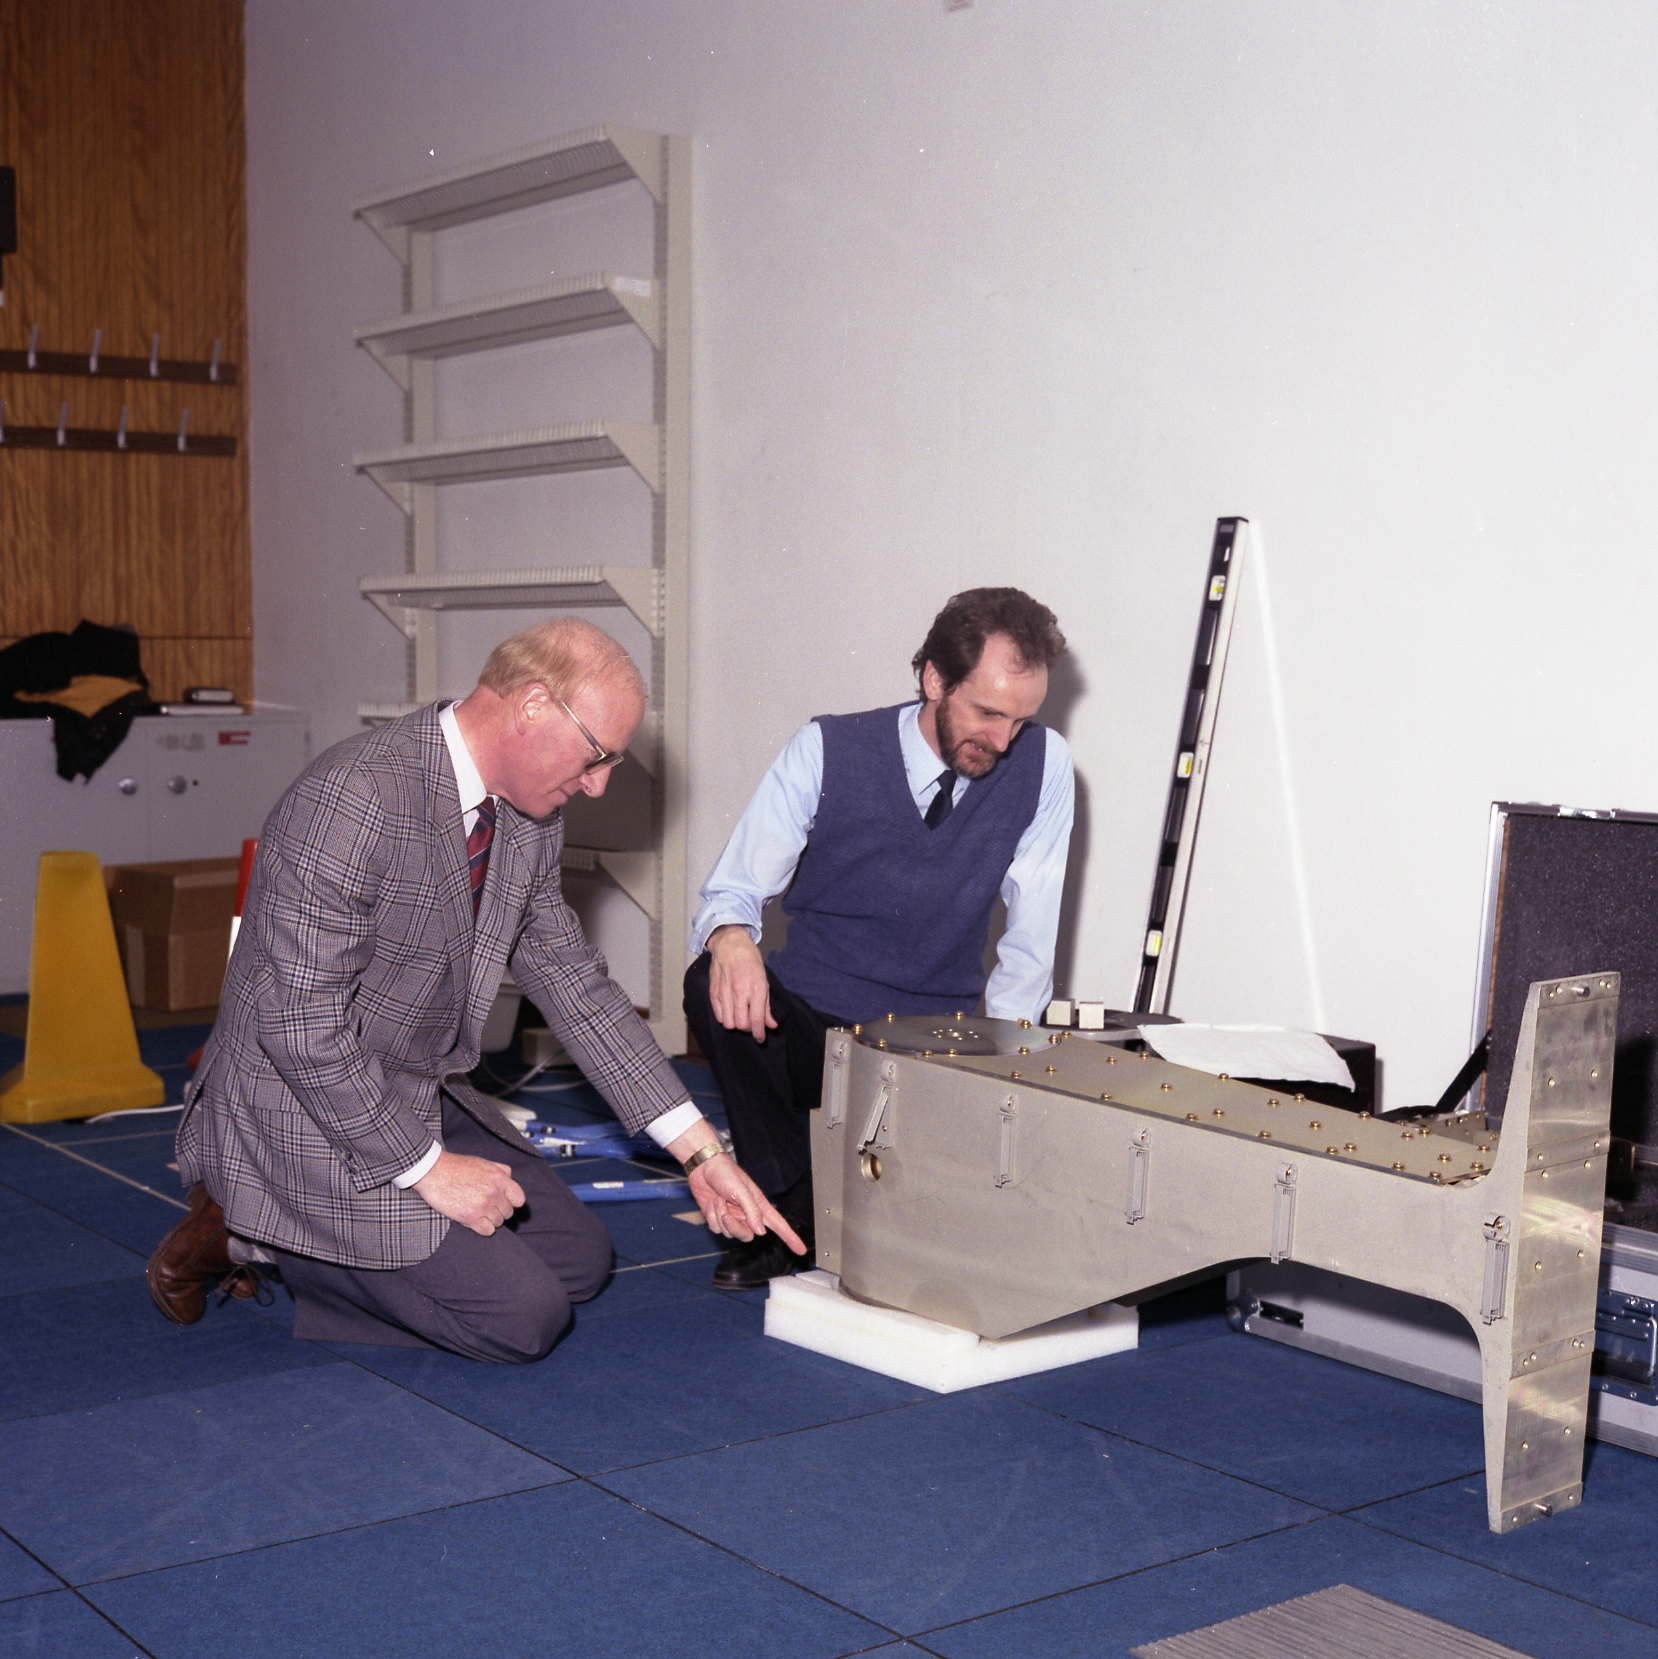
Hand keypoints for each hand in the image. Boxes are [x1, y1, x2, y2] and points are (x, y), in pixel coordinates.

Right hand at [413, 1150, 524, 1235]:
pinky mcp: (470, 1217)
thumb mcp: (484, 1162)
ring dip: (489, 1220)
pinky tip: (473, 1220)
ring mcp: (483, 1205)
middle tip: (485, 1208)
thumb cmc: (457, 1167)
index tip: (502, 1203)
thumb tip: (510, 1178)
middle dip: (498, 1211)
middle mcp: (494, 1192)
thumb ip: (500, 1170)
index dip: (511, 1202)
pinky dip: (482, 1228)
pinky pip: (487, 1231)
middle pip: (508, 1212)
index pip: (519, 1199)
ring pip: (498, 1222)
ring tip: (477, 1212)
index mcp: (500, 1178)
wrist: (434, 1171)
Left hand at [666, 1120, 806, 1250]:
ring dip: (721, 1217)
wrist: (704, 1166)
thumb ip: (752, 1211)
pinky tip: (712, 1202)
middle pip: (748, 1235)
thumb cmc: (726, 1172)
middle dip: (735, 1226)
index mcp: (759, 1205)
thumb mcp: (742, 1190)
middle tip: (727, 1213)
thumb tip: (761, 1232)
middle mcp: (747, 1214)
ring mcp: (733, 1216)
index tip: (801, 1250)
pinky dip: (712, 1216)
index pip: (779, 1225)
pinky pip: (716, 1229)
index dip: (790, 1238)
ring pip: (730, 1233)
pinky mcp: (718, 1217)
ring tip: (719, 1199)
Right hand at [707, 925, 775, 1041]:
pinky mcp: (714, 992)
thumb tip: (771, 1025)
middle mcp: (739, 991)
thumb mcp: (764, 981)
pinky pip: (718, 1015)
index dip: (759, 1034)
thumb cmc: (750, 960)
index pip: (757, 1019)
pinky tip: (731, 1011)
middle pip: (741, 1025)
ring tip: (740, 1017)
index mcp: (756, 988)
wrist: (730, 944)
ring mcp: (724, 992)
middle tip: (752, 1024)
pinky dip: (725, 1018)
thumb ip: (766, 1006)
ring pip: (728, 1023)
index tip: (760, 1038)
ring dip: (735, 1025)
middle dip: (748, 1029)